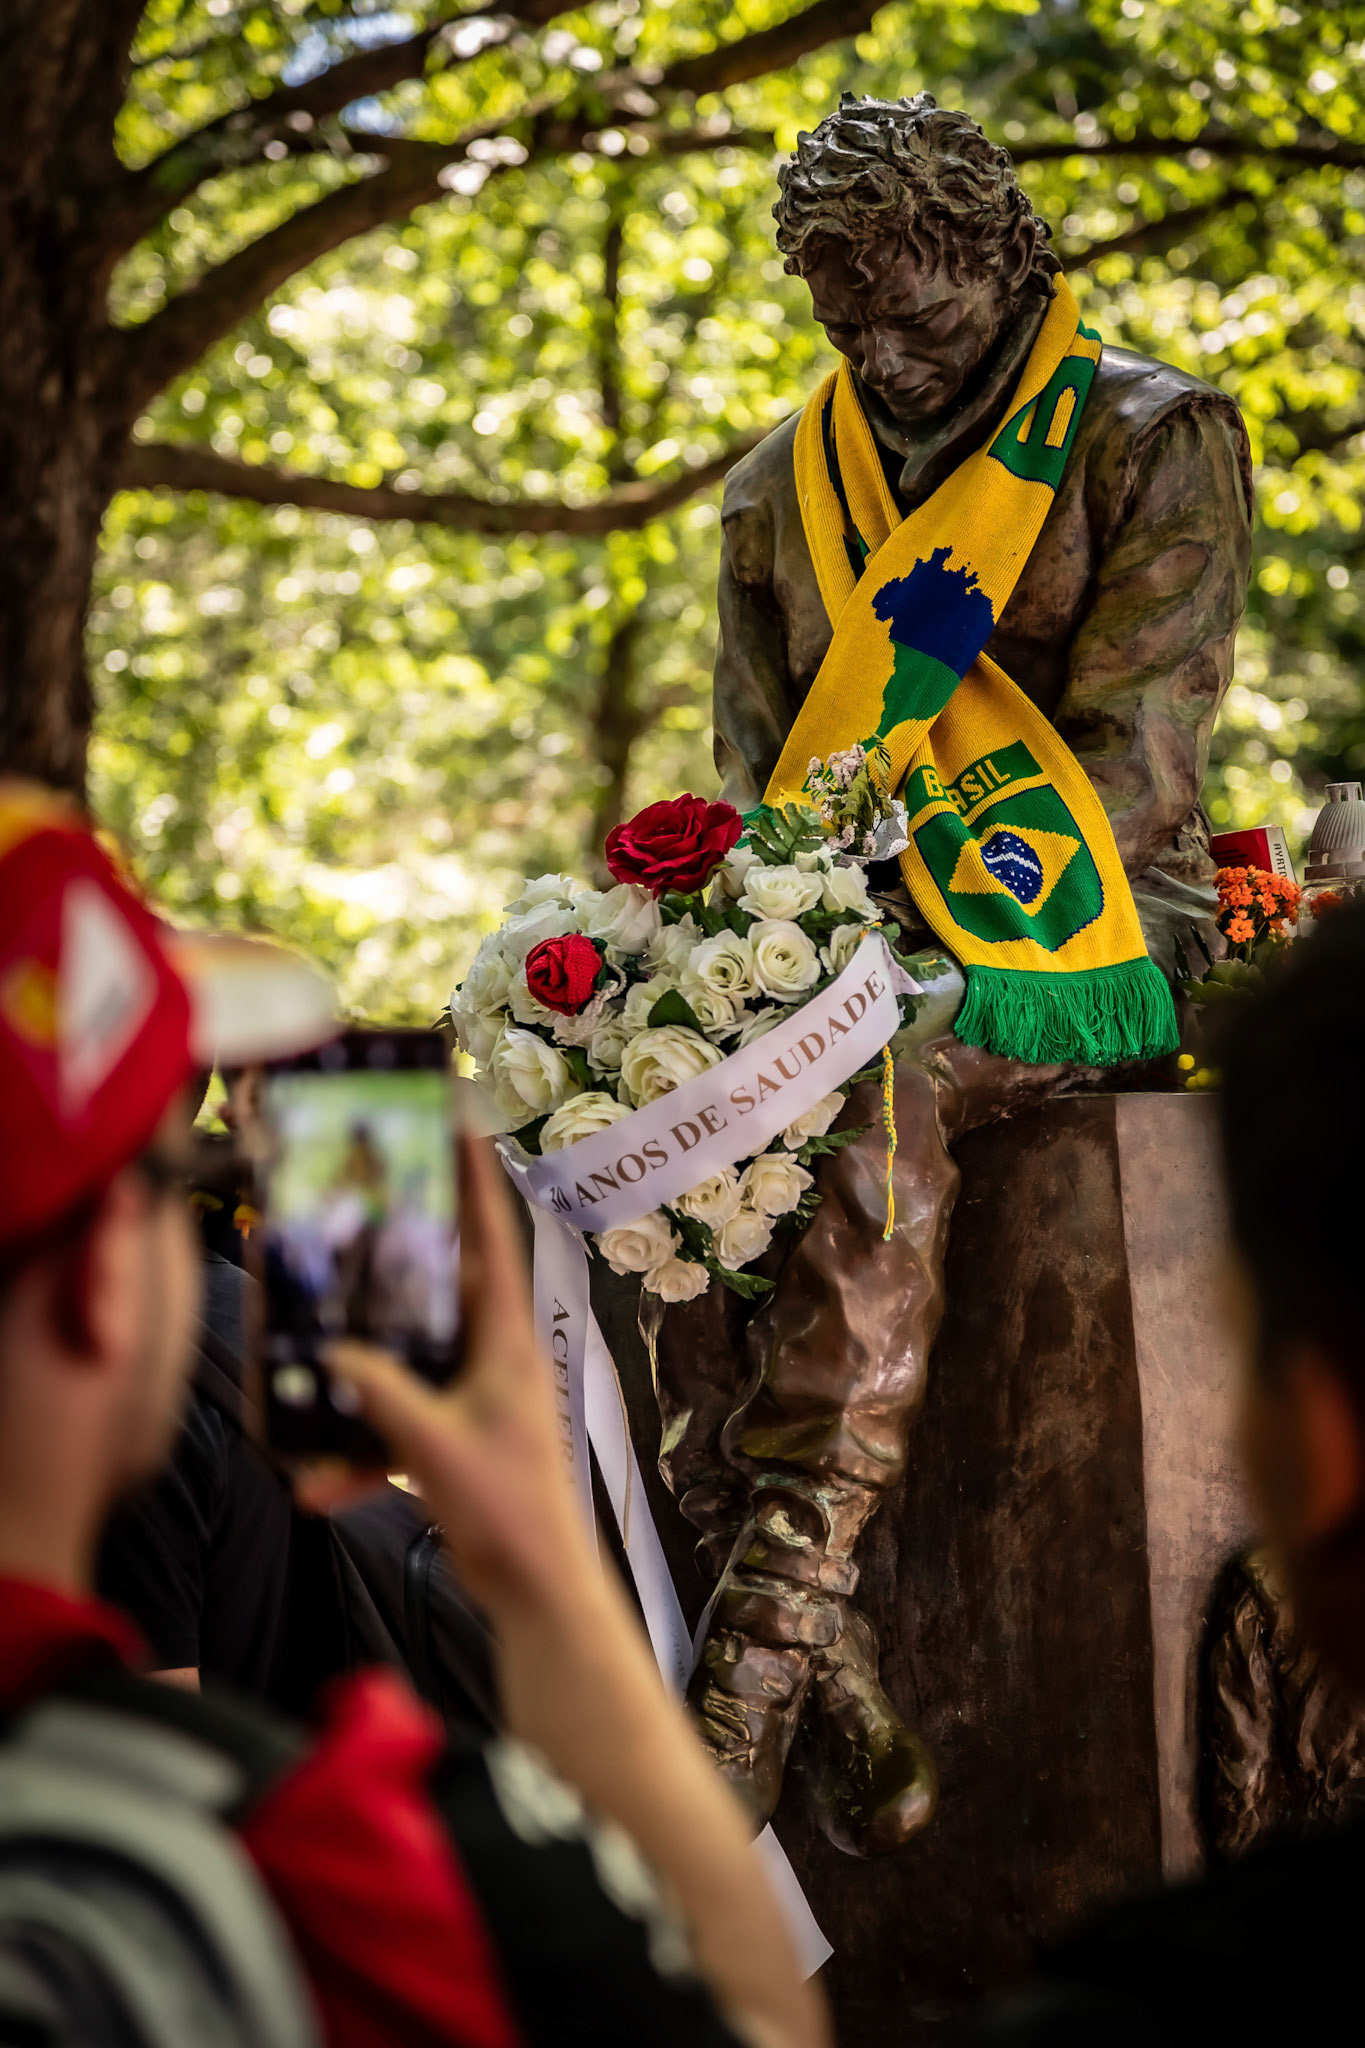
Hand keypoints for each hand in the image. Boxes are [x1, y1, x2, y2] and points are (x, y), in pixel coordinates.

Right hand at [317, 1133, 600, 1624]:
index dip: (476, 1179)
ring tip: (305, 1361)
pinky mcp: (453, 1442)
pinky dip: (359, 1455)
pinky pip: (396, 1431)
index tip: (457, 1120)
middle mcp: (492, 1358)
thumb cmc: (511, 1514)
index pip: (492, 1238)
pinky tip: (316, 1488)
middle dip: (391, 1262)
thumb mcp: (439, 1447)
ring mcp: (473, 1400)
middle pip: (438, 1289)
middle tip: (346, 1215)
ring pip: (405, 1364)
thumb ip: (384, 1396)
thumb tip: (334, 1354)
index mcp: (506, 1340)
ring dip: (358, 1377)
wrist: (538, 1596)